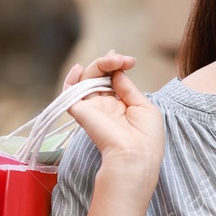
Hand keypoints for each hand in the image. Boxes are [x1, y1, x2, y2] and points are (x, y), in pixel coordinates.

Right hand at [64, 50, 163, 176]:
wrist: (134, 156)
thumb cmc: (146, 137)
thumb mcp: (145, 107)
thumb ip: (128, 88)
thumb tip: (117, 71)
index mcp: (122, 106)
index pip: (114, 81)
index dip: (117, 67)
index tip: (128, 60)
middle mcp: (105, 106)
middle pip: (100, 76)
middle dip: (110, 63)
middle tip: (123, 60)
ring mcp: (92, 108)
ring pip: (87, 79)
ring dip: (99, 65)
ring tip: (113, 61)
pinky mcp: (80, 111)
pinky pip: (69, 91)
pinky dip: (71, 78)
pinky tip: (79, 68)